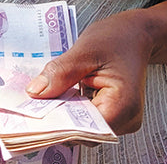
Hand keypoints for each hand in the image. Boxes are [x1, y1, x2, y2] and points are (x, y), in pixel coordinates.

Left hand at [25, 11, 152, 134]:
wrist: (134, 34)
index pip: (86, 129)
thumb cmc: (116, 38)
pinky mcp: (113, 117)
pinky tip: (58, 97)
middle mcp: (126, 119)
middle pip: (84, 132)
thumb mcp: (84, 50)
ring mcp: (121, 121)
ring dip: (63, 115)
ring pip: (84, 128)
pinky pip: (87, 120)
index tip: (33, 113)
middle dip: (57, 119)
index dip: (58, 123)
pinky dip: (71, 110)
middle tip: (31, 104)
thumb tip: (35, 93)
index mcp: (123, 104)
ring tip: (42, 100)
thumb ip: (60, 72)